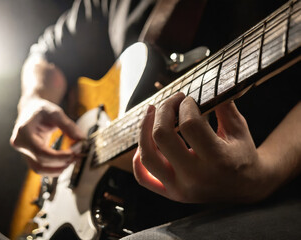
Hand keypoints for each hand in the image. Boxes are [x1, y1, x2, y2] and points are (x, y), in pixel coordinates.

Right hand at [10, 97, 83, 175]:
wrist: (31, 109)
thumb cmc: (42, 110)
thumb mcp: (56, 113)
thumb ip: (69, 126)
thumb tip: (81, 140)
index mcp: (24, 133)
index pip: (41, 153)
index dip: (59, 157)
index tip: (74, 153)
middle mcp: (21, 145)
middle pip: (40, 164)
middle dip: (61, 162)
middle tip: (77, 155)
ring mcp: (24, 152)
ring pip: (39, 170)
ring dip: (58, 169)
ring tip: (73, 159)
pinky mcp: (30, 156)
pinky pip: (41, 168)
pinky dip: (55, 168)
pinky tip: (67, 161)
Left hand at [133, 93, 276, 202]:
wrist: (245, 188)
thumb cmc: (242, 155)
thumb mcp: (239, 129)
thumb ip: (223, 105)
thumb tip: (206, 82)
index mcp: (218, 160)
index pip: (189, 125)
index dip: (185, 105)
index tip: (189, 100)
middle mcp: (196, 177)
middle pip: (162, 137)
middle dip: (164, 110)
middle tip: (172, 100)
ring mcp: (180, 189)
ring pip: (147, 157)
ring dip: (144, 129)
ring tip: (151, 111)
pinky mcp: (171, 193)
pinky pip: (143, 178)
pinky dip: (138, 159)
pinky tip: (145, 142)